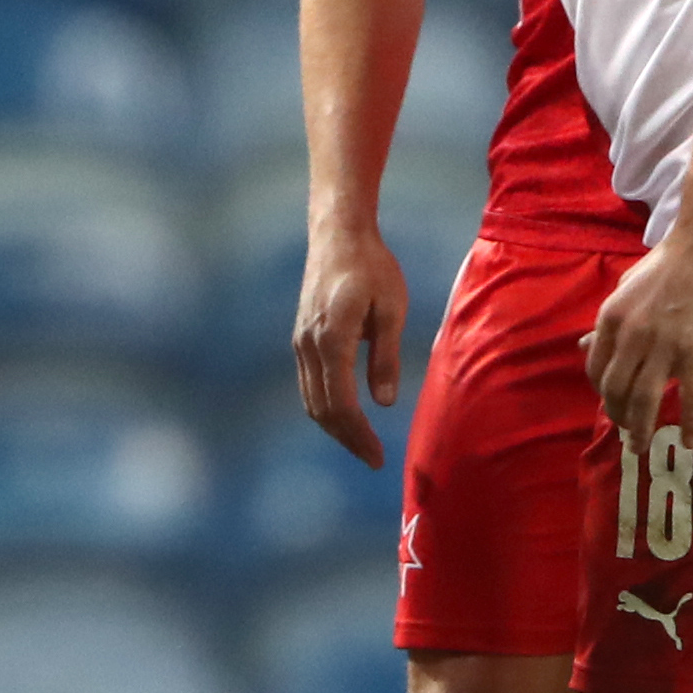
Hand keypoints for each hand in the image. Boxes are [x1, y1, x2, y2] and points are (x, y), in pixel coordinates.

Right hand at [292, 215, 410, 469]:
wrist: (338, 234)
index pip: (341, 403)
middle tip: (373, 458)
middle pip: (322, 409)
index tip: (378, 457)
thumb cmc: (373, 266)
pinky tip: (346, 414)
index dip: (359, 435)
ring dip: (335, 427)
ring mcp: (300, 342)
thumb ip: (386, 356)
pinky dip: (325, 407)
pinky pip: (309, 384)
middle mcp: (309, 345)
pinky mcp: (301, 338)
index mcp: (333, 338)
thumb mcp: (392, 309)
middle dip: (347, 439)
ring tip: (362, 443)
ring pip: (311, 400)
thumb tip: (383, 402)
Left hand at [586, 228, 692, 456]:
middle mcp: (631, 335)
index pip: (596, 369)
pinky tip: (691, 441)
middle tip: (626, 432)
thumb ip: (607, 323)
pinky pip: (691, 396)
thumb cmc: (669, 265)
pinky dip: (691, 423)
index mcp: (611, 319)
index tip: (612, 404)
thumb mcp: (625, 289)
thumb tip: (584, 346)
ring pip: (644, 400)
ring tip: (641, 446)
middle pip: (615, 390)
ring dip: (641, 429)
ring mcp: (664, 345)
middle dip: (618, 416)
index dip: (602, 393)